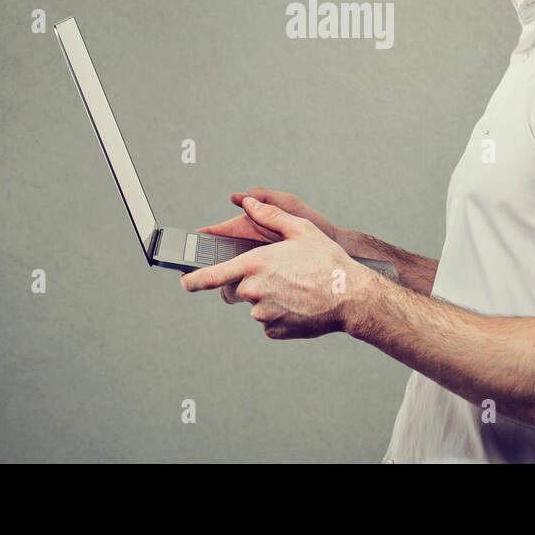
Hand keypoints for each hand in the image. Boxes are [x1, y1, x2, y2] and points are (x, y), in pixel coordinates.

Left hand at [181, 196, 364, 339]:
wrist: (350, 297)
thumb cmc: (327, 261)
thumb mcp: (301, 229)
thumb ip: (269, 215)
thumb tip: (247, 203)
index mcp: (255, 264)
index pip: (212, 276)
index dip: (193, 279)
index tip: (183, 281)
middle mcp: (254, 291)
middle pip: (238, 288)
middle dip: (252, 281)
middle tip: (279, 274)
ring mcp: (263, 314)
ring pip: (254, 305)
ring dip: (267, 297)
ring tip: (294, 288)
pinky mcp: (274, 330)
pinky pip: (268, 321)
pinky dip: (278, 313)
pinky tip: (297, 303)